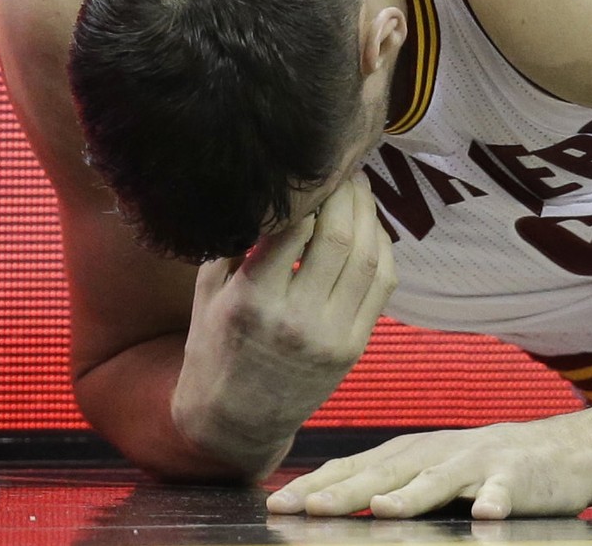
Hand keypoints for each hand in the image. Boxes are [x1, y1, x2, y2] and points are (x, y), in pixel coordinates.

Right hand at [171, 173, 397, 471]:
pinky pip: (382, 285)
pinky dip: (383, 249)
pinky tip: (372, 228)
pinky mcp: (355, 347)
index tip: (311, 168)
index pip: (293, 228)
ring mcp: (331, 335)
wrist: (235, 422)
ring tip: (360, 190)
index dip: (310, 190)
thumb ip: (238, 243)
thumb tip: (270, 189)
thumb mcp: (209, 294)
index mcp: (252, 301)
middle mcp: (296, 319)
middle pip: (339, 237)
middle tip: (345, 168)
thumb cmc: (214, 349)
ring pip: (368, 258)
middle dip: (347, 194)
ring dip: (370, 216)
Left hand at [266, 420, 591, 518]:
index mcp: (416, 452)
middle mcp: (442, 452)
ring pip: (443, 479)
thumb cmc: (491, 465)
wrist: (568, 452)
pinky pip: (506, 491)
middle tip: (309, 508)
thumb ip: (392, 480)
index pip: (358, 467)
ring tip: (384, 510)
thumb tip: (326, 498)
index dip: (320, 484)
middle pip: (389, 472)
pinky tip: (486, 513)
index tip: (278, 503)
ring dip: (414, 494)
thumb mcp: (436, 467)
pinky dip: (495, 500)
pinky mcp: (520, 478)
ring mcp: (482, 463)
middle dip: (347, 490)